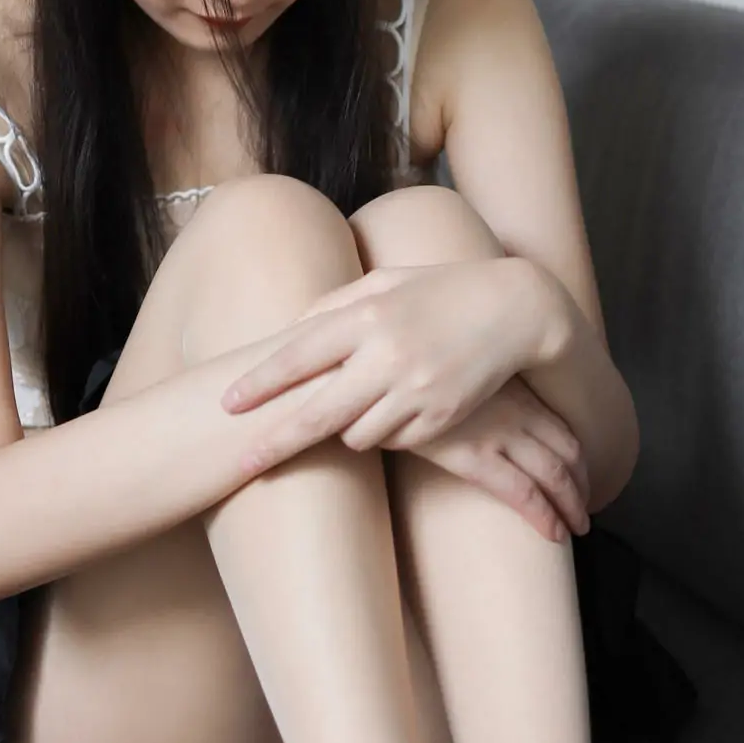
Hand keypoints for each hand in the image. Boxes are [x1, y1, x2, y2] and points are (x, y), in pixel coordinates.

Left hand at [218, 258, 557, 470]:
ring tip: (362, 402)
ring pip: (356, 435)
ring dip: (346, 428)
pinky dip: (387, 430)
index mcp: (367, 314)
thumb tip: (289, 328)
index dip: (260, 383)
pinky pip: (395, 440)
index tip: (227, 404)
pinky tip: (400, 405)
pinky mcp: (441, 416)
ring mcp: (416, 389)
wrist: (516, 310)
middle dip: (275, 440)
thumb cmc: (441, 290)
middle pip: (317, 412)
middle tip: (241, 460)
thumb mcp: (386, 282)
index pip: (300, 354)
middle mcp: (388, 354)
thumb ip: (335, 304)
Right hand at [402, 374, 591, 543]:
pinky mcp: (474, 456)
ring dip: (571, 506)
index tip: (581, 480)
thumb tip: (490, 419)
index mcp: (516, 393)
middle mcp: (516, 412)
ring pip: (554, 475)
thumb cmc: (419, 379)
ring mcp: (498, 434)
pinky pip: (523, 492)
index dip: (580, 461)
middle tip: (583, 511)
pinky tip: (553, 533)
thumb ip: (484, 396)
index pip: (565, 430)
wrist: (384, 379)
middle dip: (581, 486)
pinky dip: (544, 515)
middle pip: (568, 454)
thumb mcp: (463, 378)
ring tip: (575, 528)